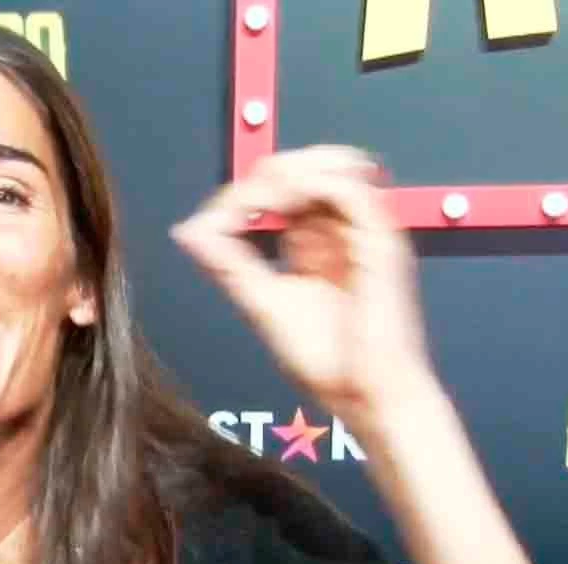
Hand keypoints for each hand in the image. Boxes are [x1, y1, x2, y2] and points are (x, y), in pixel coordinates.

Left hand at [170, 145, 435, 429]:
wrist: (364, 395)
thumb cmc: (326, 361)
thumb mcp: (260, 301)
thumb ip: (227, 262)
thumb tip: (187, 230)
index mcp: (318, 243)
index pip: (283, 189)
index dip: (243, 194)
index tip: (212, 223)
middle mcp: (344, 231)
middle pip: (309, 166)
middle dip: (264, 174)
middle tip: (237, 206)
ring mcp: (365, 232)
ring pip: (333, 164)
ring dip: (288, 171)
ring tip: (258, 201)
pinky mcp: (380, 240)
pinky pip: (347, 189)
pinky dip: (307, 186)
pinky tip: (276, 208)